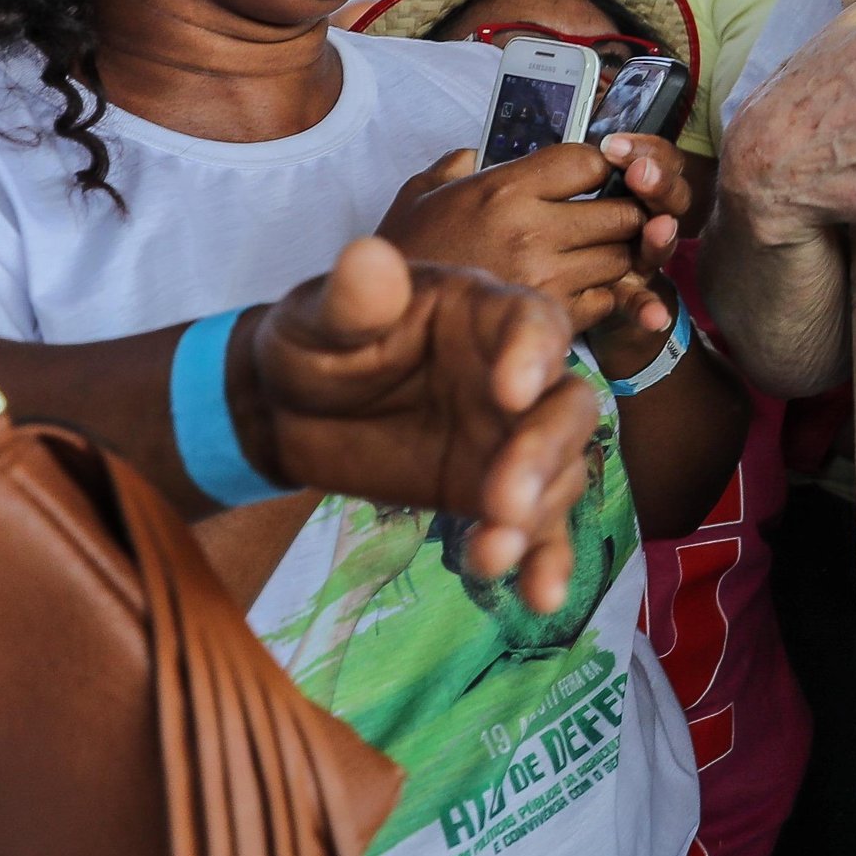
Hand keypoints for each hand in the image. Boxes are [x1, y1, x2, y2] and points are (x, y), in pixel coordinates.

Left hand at [231, 237, 598, 611]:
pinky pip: (538, 531)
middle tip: (504, 499)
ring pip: (559, 474)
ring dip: (537, 516)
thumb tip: (366, 258)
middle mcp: (516, 375)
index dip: (533, 354)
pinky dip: (545, 562)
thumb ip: (351, 296)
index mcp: (484, 313)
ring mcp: (511, 441)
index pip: (533, 323)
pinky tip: (539, 596)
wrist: (289, 409)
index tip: (508, 393)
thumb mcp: (320, 314)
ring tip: (487, 554)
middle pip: (566, 406)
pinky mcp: (497, 497)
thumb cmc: (316, 341)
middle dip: (544, 454)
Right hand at [378, 138, 688, 334]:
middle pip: (621, 210)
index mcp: (504, 188)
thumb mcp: (421, 194)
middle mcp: (531, 228)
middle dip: (623, 212)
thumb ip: (455, 166)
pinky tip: (580, 289)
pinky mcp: (551, 318)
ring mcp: (545, 276)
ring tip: (596, 253)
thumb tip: (475, 151)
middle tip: (607, 219)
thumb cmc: (408, 255)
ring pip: (622, 256)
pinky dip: (604, 294)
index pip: (589, 161)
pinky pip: (607, 299)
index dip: (599, 168)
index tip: (592, 179)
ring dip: (618, 255)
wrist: (384, 323)